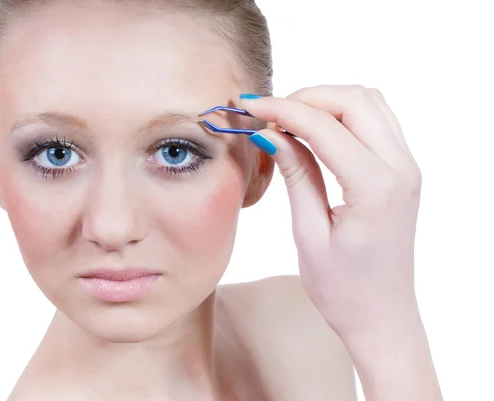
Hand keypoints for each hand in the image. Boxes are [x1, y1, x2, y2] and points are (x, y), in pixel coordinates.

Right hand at [240, 85, 422, 337]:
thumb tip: (269, 133)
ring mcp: (407, 167)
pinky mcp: (403, 171)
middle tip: (267, 115)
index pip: (325, 126)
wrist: (381, 316)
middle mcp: (400, 169)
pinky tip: (315, 132)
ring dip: (326, 102)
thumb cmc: (343, 289)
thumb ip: (295, 174)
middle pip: (353, 100)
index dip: (282, 110)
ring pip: (368, 103)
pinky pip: (377, 121)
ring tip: (288, 122)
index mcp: (375, 188)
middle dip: (306, 97)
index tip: (249, 106)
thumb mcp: (309, 233)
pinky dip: (343, 115)